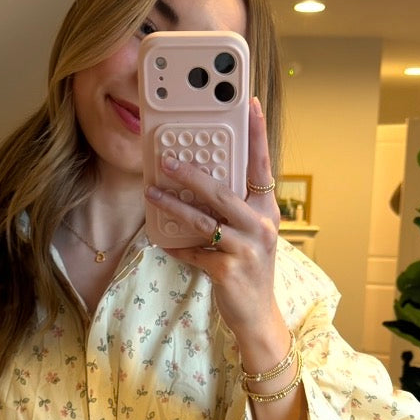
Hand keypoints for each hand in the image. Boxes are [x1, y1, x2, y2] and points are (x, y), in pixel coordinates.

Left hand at [146, 97, 286, 355]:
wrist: (257, 315)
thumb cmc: (250, 269)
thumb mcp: (249, 235)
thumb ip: (232, 210)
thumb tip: (198, 184)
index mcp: (267, 211)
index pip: (262, 166)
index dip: (256, 135)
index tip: (250, 104)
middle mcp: (261, 226)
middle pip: (223, 192)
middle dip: (192, 174)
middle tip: (167, 158)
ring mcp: (247, 249)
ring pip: (204, 220)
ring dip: (174, 206)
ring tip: (152, 193)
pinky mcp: (229, 271)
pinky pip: (194, 252)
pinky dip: (177, 246)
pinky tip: (163, 240)